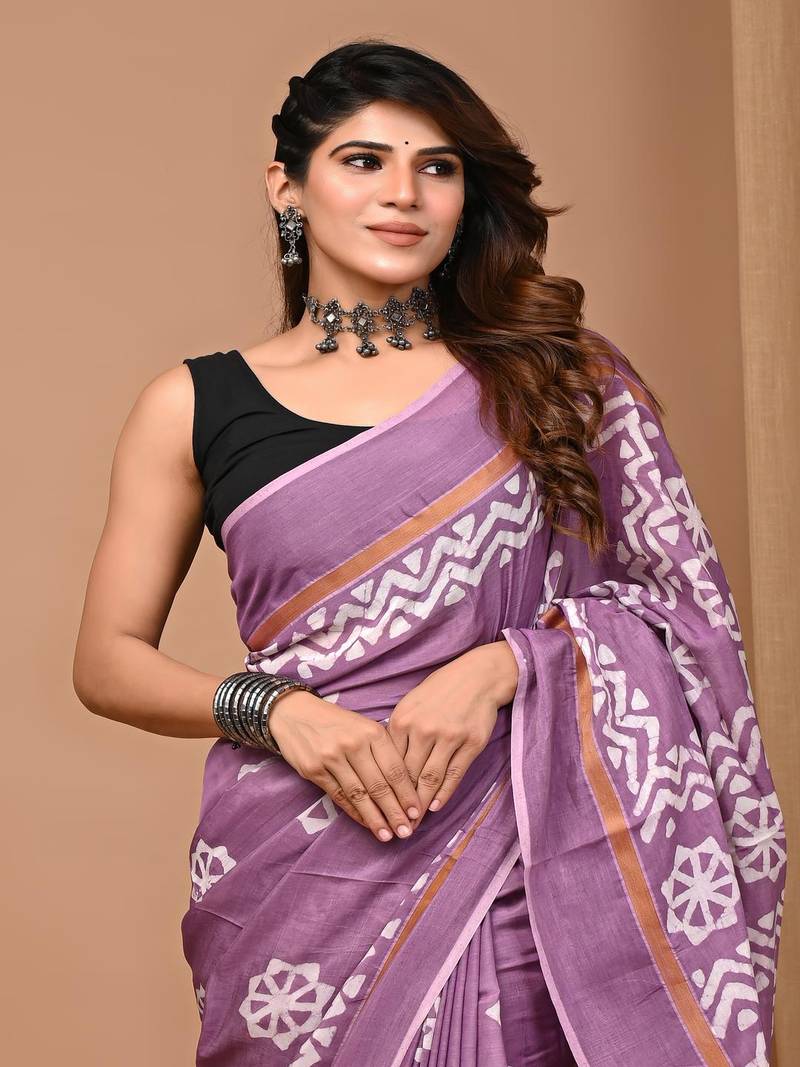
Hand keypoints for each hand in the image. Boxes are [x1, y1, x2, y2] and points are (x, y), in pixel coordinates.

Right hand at [268, 689, 423, 842]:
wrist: (294, 713)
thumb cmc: (337, 722)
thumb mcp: (364, 727)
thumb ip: (383, 751)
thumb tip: (405, 787)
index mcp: (372, 731)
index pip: (395, 769)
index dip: (407, 794)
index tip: (417, 813)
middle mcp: (354, 744)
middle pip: (379, 785)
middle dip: (394, 812)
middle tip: (406, 832)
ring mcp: (332, 757)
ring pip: (359, 795)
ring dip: (375, 819)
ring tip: (387, 835)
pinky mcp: (314, 770)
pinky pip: (339, 796)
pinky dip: (354, 812)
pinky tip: (366, 823)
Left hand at [385, 640, 518, 818]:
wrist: (477, 677)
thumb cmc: (439, 691)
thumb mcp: (410, 704)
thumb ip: (397, 732)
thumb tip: (384, 764)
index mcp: (402, 720)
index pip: (389, 763)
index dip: (383, 788)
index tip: (378, 808)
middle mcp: (423, 730)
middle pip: (407, 775)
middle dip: (399, 803)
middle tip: (393, 825)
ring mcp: (448, 737)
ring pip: (429, 778)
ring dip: (420, 805)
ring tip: (413, 823)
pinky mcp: (470, 743)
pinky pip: (454, 774)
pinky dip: (444, 793)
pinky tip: (435, 806)